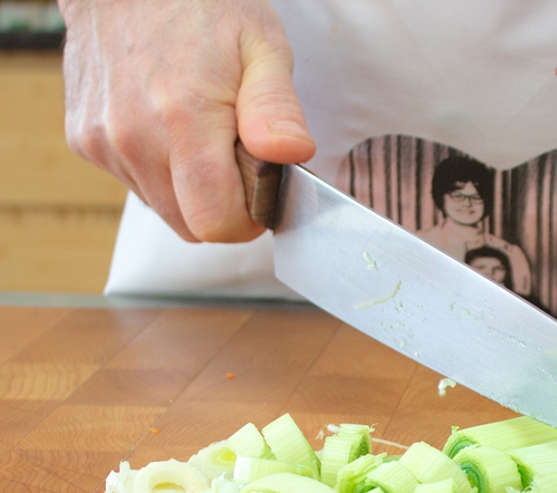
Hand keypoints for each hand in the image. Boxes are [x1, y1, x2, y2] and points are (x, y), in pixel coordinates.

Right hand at [59, 0, 314, 241]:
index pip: (215, 222)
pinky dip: (159, 169)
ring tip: (201, 133)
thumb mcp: (261, 46)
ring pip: (163, 208)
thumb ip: (276, 109)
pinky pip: (135, 183)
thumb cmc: (202, 6)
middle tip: (236, 158)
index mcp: (184, 119)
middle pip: (190, 226)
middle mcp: (134, 138)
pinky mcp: (84, 141)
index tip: (261, 193)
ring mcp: (104, 142)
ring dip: (189, 189)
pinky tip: (167, 125)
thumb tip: (292, 153)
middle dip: (222, 206)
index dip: (247, 220)